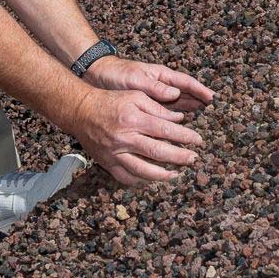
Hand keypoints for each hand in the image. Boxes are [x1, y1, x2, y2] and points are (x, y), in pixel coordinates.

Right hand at [68, 87, 204, 187]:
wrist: (81, 111)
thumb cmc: (110, 101)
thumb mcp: (135, 96)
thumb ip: (157, 107)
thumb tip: (179, 118)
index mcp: (134, 119)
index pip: (165, 130)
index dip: (184, 136)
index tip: (197, 140)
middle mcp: (125, 138)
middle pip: (157, 151)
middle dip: (179, 157)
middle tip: (193, 159)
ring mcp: (115, 153)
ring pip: (142, 170)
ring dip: (162, 175)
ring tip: (176, 174)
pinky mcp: (107, 163)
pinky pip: (126, 177)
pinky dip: (140, 181)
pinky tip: (151, 180)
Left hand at [84, 55, 213, 117]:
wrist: (98, 76)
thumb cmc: (117, 74)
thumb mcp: (135, 79)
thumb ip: (155, 87)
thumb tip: (175, 94)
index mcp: (161, 75)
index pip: (186, 82)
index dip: (200, 90)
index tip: (213, 98)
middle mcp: (162, 85)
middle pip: (186, 95)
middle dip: (199, 103)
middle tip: (214, 113)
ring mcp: (155, 96)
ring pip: (177, 105)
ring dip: (189, 113)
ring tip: (201, 125)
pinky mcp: (147, 106)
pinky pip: (165, 114)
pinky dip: (174, 120)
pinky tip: (179, 129)